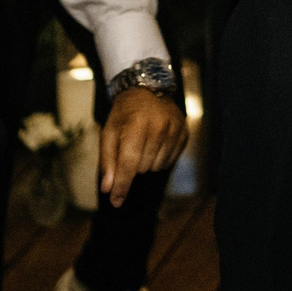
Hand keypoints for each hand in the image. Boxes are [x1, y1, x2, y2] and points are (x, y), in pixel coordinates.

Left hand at [98, 81, 187, 205]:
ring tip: (143, 144)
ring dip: (146, 162)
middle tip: (130, 147)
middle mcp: (158, 127)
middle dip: (132, 165)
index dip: (122, 186)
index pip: (129, 165)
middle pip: (142, 169)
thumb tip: (108, 189)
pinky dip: (159, 158)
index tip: (116, 202)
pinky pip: (169, 162)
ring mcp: (174, 130)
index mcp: (136, 126)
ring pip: (156, 168)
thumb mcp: (108, 132)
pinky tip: (155, 143)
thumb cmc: (124, 114)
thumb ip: (108, 161)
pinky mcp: (183, 133)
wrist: (147, 88)